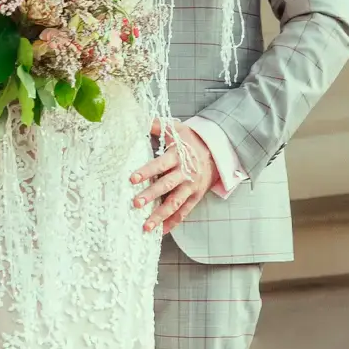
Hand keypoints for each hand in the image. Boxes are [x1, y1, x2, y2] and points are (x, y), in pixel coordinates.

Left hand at [130, 119, 219, 234]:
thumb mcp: (175, 129)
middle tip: (135, 204)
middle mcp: (184, 173)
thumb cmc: (190, 140)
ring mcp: (191, 187)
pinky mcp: (195, 197)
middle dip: (151, 195)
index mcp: (178, 156)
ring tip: (146, 227)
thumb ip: (156, 124)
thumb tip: (138, 117)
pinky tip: (160, 232)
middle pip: (166, 186)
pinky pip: (184, 213)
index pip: (160, 165)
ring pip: (175, 204)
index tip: (132, 179)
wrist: (216, 152)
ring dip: (160, 215)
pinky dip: (172, 223)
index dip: (146, 172)